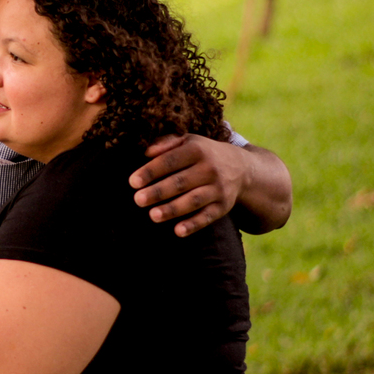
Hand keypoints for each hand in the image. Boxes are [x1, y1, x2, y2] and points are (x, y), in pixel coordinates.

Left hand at [129, 134, 246, 236]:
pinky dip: (194, 224)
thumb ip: (166, 143)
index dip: (151, 171)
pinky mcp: (223, 206)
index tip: (133, 182)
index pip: (170, 161)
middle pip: (180, 182)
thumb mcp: (188, 141)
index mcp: (197, 150)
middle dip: (158, 192)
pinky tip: (178, 231)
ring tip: (153, 215)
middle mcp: (209, 169)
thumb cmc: (203, 154)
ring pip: (193, 200)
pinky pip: (208, 217)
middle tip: (138, 200)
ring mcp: (218, 189)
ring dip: (173, 209)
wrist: (241, 168)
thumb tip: (146, 152)